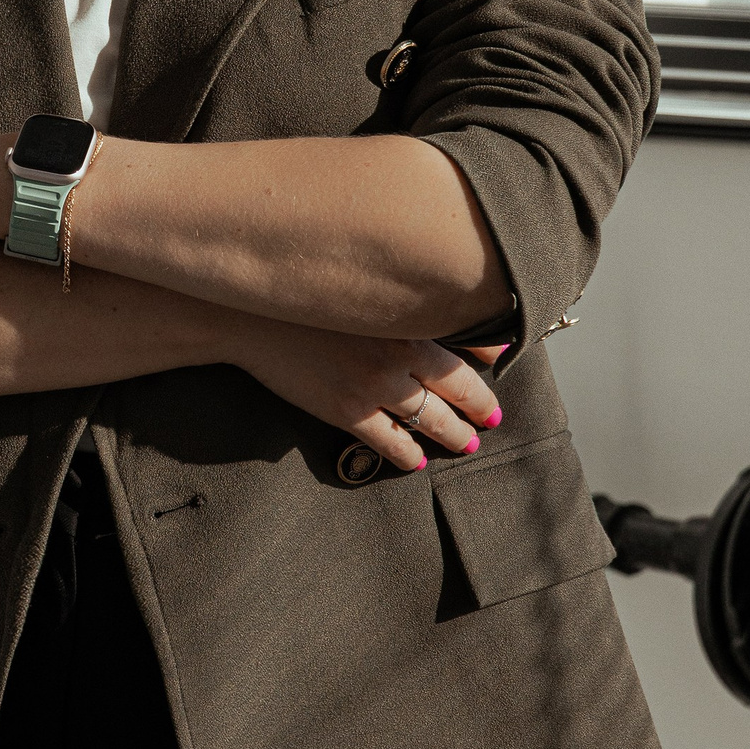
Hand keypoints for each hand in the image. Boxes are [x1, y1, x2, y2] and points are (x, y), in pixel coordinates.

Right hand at [228, 315, 503, 470]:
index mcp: (405, 317)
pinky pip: (390, 442)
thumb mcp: (357, 289)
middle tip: (493, 417)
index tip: (501, 364)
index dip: (488, 358)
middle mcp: (398, 352)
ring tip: (467, 442)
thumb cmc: (303, 294)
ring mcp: (373, 385)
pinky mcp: (347, 411)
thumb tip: (434, 307)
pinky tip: (417, 460)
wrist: (248, 314)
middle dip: (479, 405)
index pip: (464, 342)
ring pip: (430, 419)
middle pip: (457, 387)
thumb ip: (397, 299)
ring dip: (454, 434)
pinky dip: (409, 454)